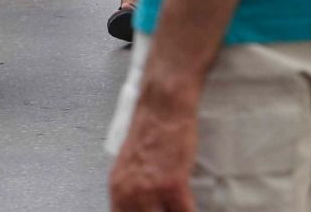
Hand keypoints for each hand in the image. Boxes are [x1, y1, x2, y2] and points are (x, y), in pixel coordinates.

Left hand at [110, 88, 198, 211]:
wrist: (162, 108)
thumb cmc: (151, 131)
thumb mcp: (132, 166)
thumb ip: (133, 189)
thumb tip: (142, 206)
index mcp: (117, 188)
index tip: (154, 210)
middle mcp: (128, 192)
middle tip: (168, 207)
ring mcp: (149, 190)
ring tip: (181, 206)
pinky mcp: (172, 184)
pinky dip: (190, 211)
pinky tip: (194, 207)